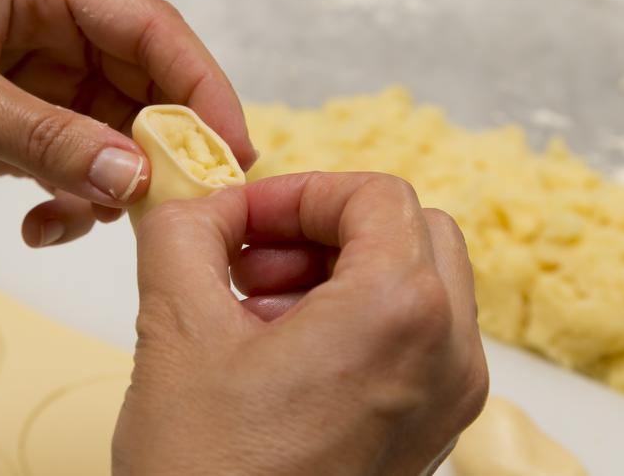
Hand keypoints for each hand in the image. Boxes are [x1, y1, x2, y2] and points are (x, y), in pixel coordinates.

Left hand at [0, 0, 253, 238]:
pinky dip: (73, 202)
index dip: (200, 86)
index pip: (150, 28)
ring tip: (87, 217)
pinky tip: (41, 224)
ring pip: (116, 134)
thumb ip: (46, 137)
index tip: (229, 149)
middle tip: (177, 206)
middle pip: (145, 85)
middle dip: (162, 147)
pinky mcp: (20, 127)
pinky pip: (77, 166)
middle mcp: (52, 27)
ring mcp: (39, 81)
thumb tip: (135, 176)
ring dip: (114, 184)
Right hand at [114, 172, 488, 474]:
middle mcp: (447, 356)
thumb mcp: (176, 326)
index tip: (244, 220)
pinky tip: (280, 355)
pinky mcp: (428, 431)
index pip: (377, 195)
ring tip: (257, 311)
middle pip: (410, 232)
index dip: (300, 192)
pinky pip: (412, 339)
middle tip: (254, 261)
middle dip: (323, 230)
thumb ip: (185, 230)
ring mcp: (447, 400)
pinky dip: (354, 320)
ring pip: (416, 283)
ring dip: (337, 273)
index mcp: (400, 314)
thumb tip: (201, 200)